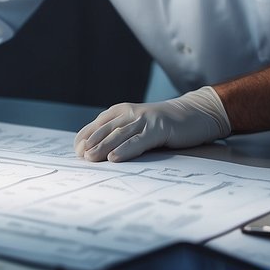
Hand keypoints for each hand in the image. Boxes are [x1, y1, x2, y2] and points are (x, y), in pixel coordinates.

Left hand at [74, 86, 230, 162]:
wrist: (194, 114)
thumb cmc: (162, 126)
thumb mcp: (137, 127)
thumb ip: (119, 135)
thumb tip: (96, 154)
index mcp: (120, 111)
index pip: (97, 124)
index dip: (85, 137)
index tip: (76, 151)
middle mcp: (130, 112)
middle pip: (105, 129)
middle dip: (91, 143)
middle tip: (80, 157)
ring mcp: (144, 119)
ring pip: (119, 134)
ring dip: (103, 146)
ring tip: (91, 158)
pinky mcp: (159, 128)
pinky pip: (139, 140)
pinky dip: (126, 149)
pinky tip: (115, 158)